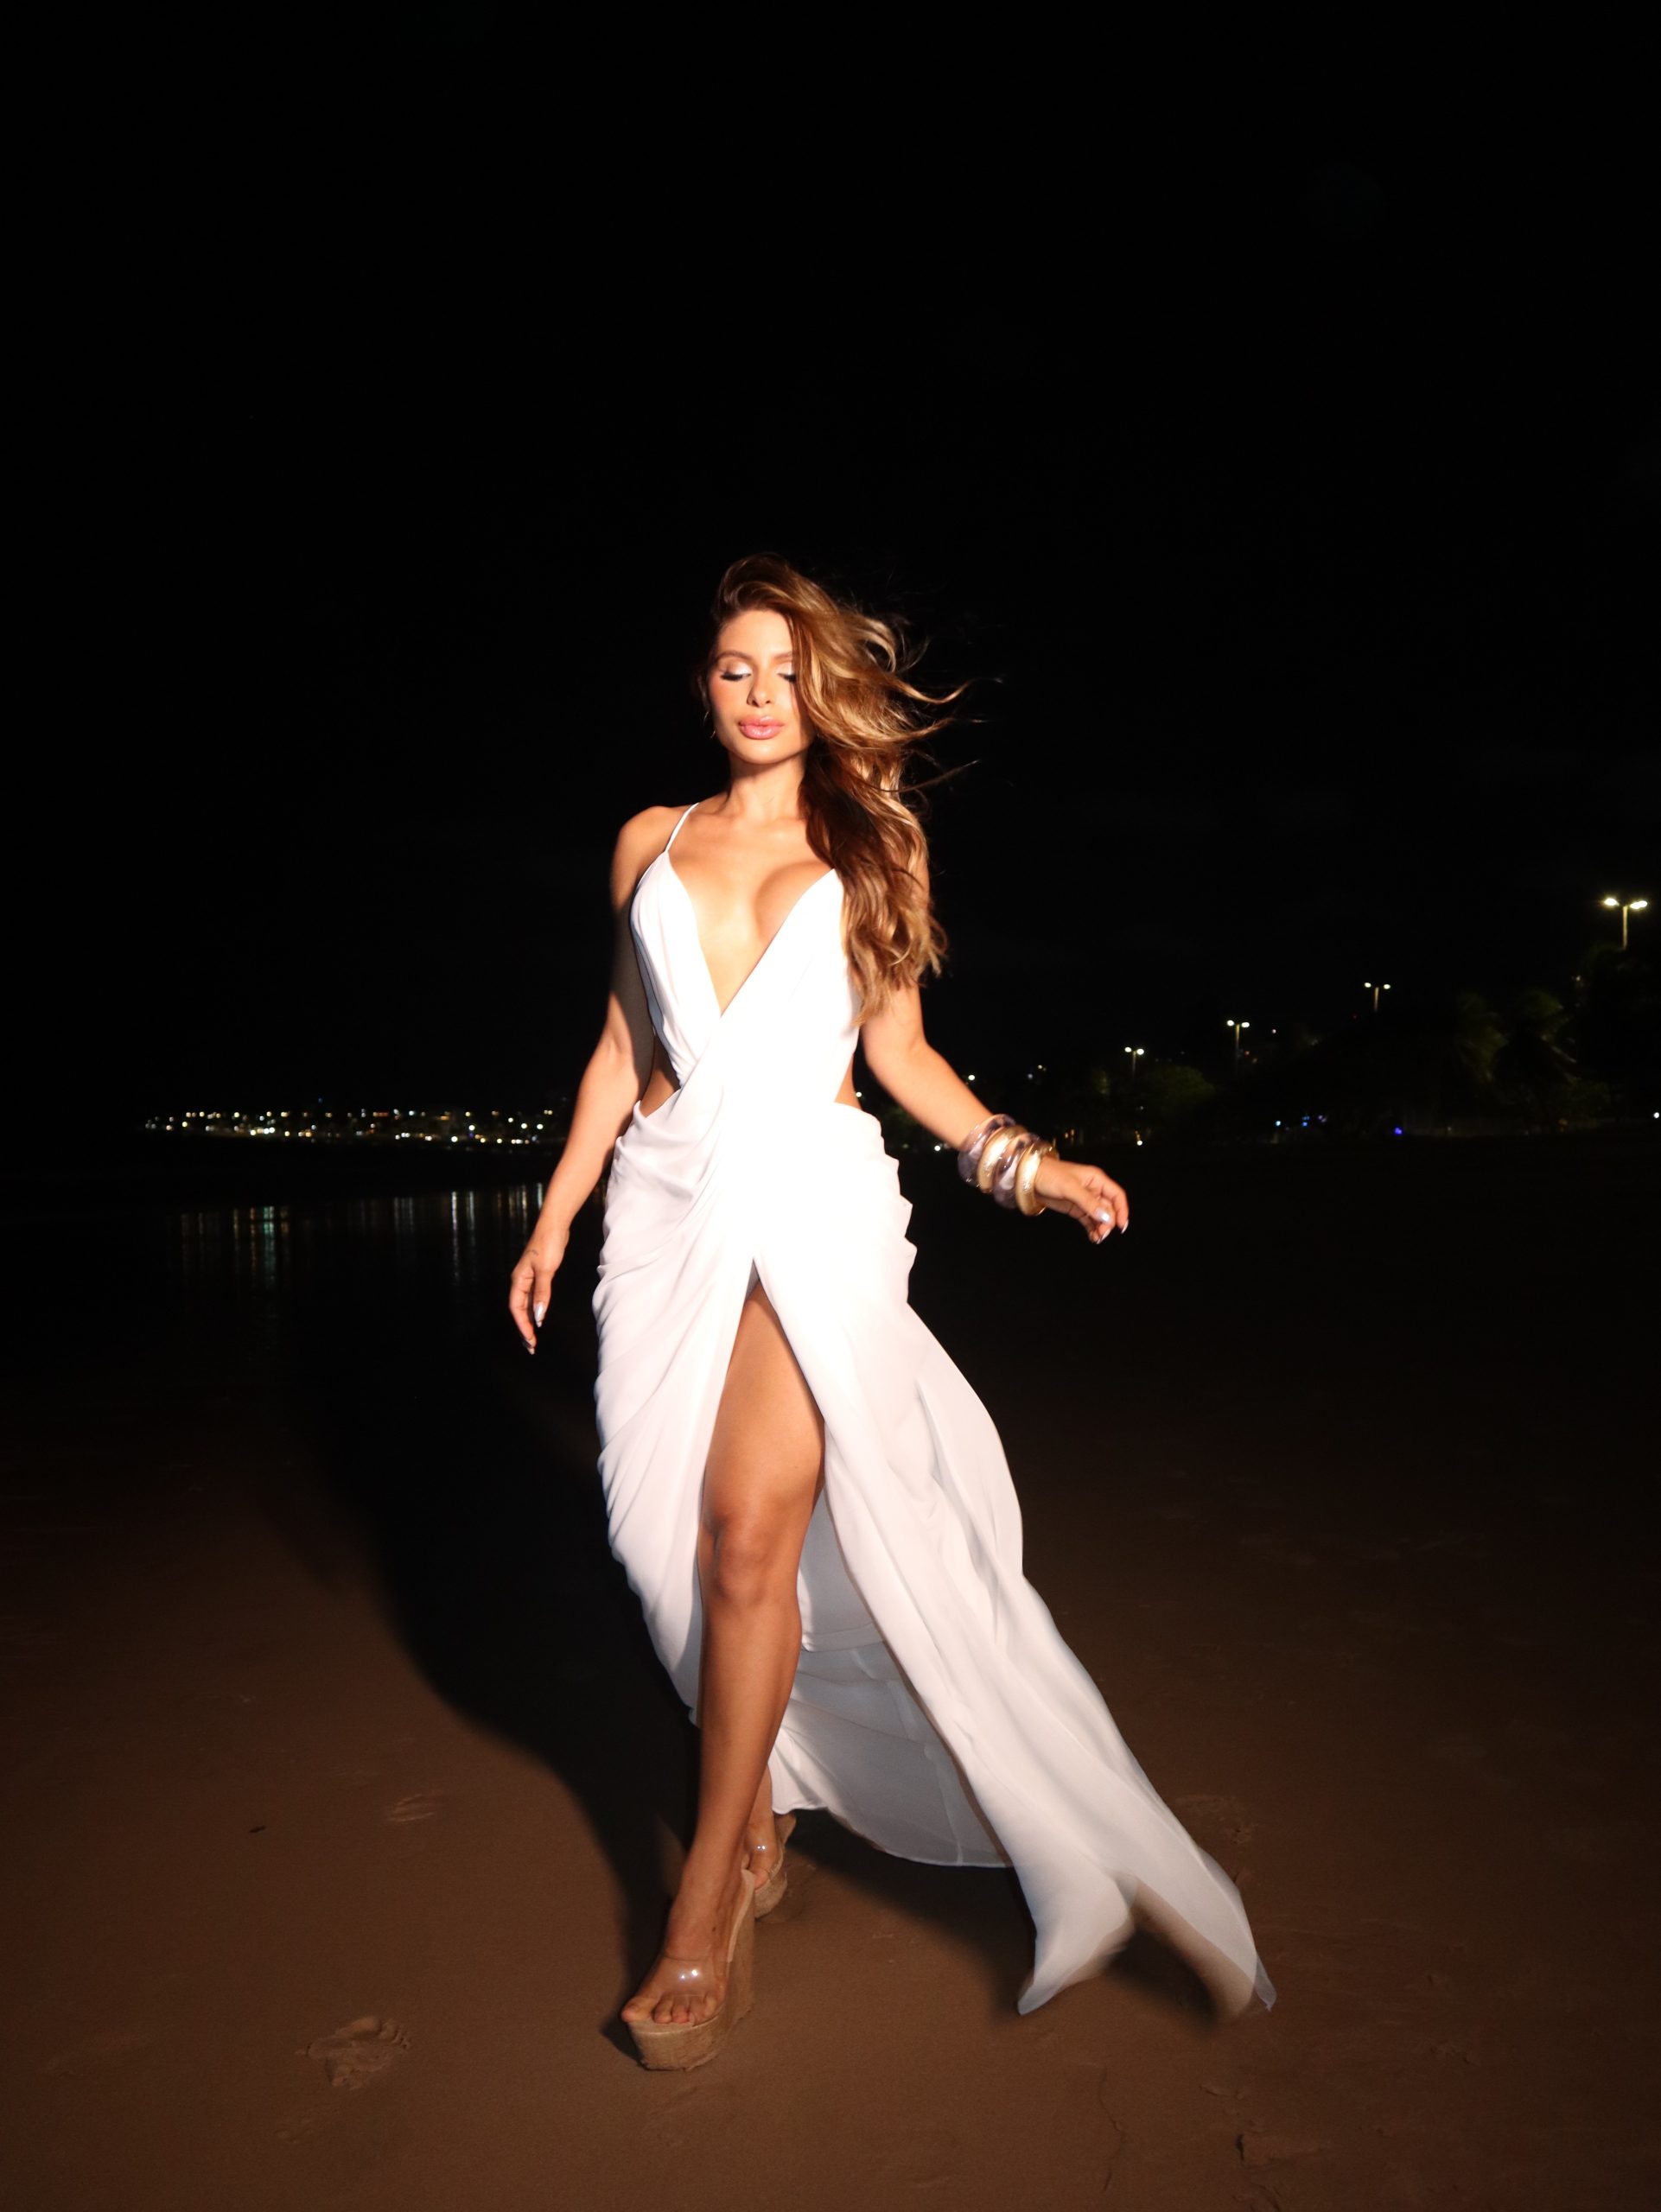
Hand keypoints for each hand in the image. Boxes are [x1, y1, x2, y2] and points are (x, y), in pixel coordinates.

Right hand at [509, 1227, 569, 1352]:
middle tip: (530, 1347)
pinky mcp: (538, 1275)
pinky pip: (533, 1298)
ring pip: (526, 1305)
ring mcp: (529, 1278)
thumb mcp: (546, 1270)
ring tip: (533, 1338)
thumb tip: (538, 1316)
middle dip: (523, 1328)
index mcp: (518, 1280)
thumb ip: (541, 1293)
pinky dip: (535, 1310)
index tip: (530, 1339)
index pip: (516, 1308)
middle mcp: (521, 1281)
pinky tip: (539, 1317)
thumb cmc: (548, 1244)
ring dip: (529, 1321)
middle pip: (519, 1310)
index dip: (522, 1325)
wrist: (554, 1226)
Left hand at [1032, 1155, 1128, 1243]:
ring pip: (1099, 1217)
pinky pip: (1089, 1220)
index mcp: (1097, 1179)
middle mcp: (1093, 1190)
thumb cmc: (1049, 1175)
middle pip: (1109, 1209)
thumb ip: (1088, 1202)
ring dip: (1101, 1228)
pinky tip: (1092, 1237)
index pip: (1117, 1195)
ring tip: (1097, 1238)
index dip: (1122, 1211)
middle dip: (1108, 1222)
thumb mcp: (1070, 1187)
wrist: (1029, 1178)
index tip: (1121, 1226)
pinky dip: (1092, 1229)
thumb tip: (1106, 1217)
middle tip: (1102, 1234)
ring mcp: (1085, 1200)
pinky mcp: (1076, 1209)